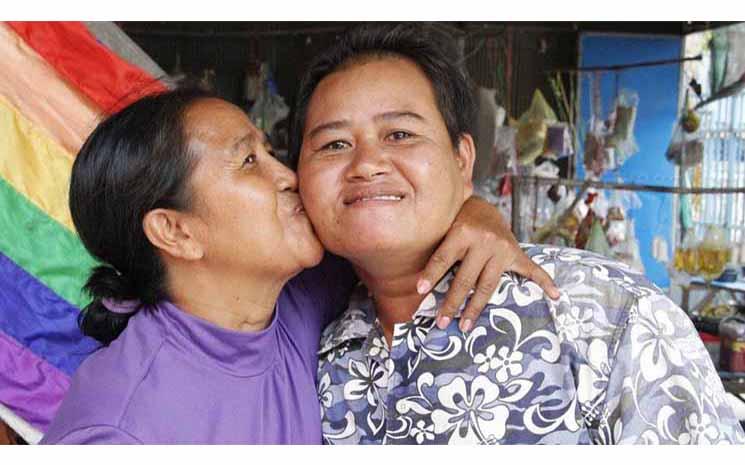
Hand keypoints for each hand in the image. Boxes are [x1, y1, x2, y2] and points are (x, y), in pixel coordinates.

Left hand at [418, 196, 559, 331]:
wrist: (481, 206)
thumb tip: (417, 284)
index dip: (431, 275)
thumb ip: (436, 251)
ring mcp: (502, 248)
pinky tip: (555, 295)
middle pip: (465, 278)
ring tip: (464, 325)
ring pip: (487, 285)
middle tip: (442, 322)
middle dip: (452, 303)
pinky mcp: (515, 253)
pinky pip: (531, 269)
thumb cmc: (456, 221)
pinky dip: (545, 281)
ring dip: (475, 308)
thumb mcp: (444, 229)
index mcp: (462, 231)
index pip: (444, 258)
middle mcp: (484, 240)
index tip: (420, 291)